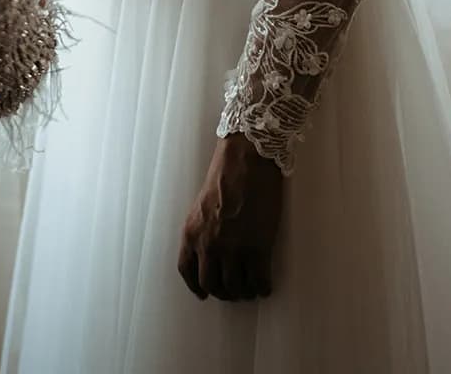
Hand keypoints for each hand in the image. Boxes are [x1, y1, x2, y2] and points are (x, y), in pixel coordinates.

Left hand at [178, 133, 282, 302]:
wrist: (247, 158)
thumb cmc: (226, 172)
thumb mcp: (202, 203)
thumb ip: (202, 228)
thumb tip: (211, 250)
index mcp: (191, 232)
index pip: (186, 270)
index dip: (196, 286)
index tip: (204, 292)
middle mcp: (208, 245)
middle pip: (211, 284)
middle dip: (223, 291)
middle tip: (234, 289)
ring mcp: (234, 249)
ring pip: (235, 288)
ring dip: (243, 291)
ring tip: (250, 287)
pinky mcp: (258, 248)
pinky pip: (259, 282)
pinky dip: (262, 288)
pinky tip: (265, 284)